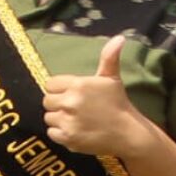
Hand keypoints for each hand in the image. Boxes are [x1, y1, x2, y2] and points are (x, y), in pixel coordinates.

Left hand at [43, 35, 161, 160]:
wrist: (129, 133)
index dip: (59, 90)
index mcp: (78, 85)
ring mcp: (68, 121)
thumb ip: (109, 58)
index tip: (72, 95)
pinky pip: (51, 133)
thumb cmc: (118, 104)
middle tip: (76, 108)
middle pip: (47, 101)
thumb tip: (119, 37)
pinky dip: (61, 133)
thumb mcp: (112, 79)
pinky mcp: (67, 138)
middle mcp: (70, 102)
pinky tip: (77, 131)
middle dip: (59, 104)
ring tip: (78, 120)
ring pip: (49, 117)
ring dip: (59, 119)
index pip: (50, 84)